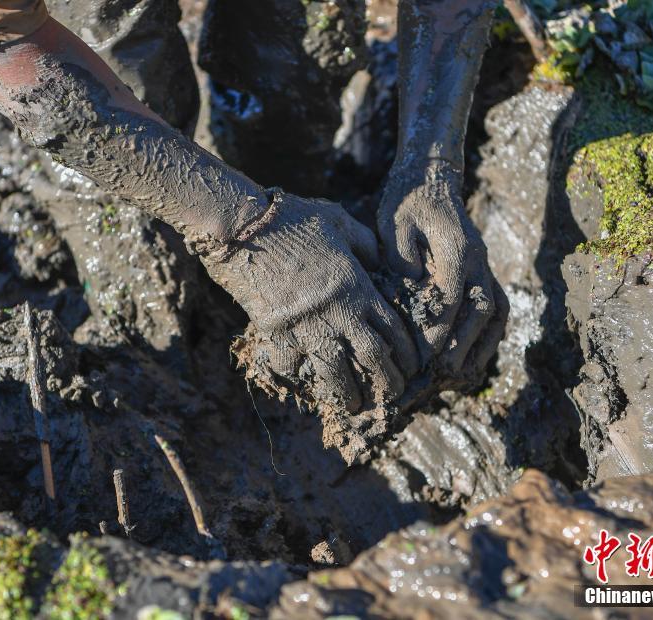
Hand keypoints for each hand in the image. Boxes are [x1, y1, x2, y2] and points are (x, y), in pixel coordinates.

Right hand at [200, 190, 419, 416]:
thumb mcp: (337, 221)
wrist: (243, 228)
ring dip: (347, 392)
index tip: (409, 367)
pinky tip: (307, 386)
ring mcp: (305, 325)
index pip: (391, 329)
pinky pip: (291, 365)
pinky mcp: (275, 332)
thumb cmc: (292, 219)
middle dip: (385, 380)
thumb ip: (363, 243)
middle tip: (391, 396)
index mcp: (356, 286)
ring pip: (335, 371)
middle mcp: (335, 312)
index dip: (404, 353)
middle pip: (370, 357)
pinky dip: (300, 378)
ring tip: (354, 406)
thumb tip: (376, 261)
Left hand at [377, 164, 506, 386]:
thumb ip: (402, 257)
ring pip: (497, 310)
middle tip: (445, 373)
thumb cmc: (405, 202)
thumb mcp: (393, 223)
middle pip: (483, 308)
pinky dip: (489, 334)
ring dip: (484, 344)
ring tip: (466, 374)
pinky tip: (473, 356)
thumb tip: (412, 292)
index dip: (440, 328)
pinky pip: (497, 306)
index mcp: (456, 247)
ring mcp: (484, 265)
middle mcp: (478, 259)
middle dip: (465, 343)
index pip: (452, 296)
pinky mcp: (482, 271)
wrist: (429, 178)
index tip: (424, 354)